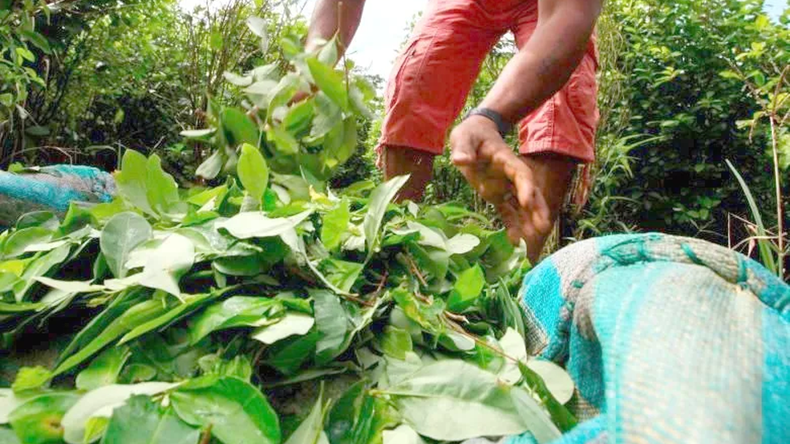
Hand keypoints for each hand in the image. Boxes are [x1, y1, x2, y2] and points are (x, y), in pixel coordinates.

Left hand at [449, 116, 552, 250]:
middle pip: (528, 192)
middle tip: (543, 226)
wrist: (473, 135)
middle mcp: (509, 175)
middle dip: (536, 208)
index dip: (526, 187)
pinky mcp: (496, 195)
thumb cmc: (471, 134)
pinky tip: (516, 242)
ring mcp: (504, 186)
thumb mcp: (464, 137)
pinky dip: (512, 225)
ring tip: (533, 239)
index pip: (520, 174)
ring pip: (520, 205)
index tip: (527, 201)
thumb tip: (461, 161)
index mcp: (505, 159)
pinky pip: (507, 211)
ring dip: (528, 221)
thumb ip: (463, 149)